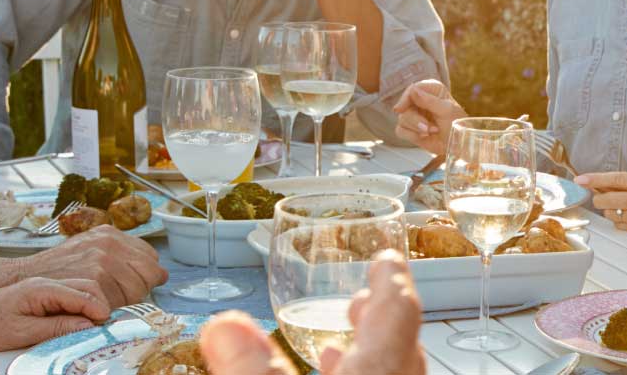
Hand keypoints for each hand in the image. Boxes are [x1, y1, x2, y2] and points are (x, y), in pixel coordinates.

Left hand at [0, 278, 107, 354]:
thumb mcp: (22, 333)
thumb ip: (57, 328)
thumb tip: (88, 326)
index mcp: (42, 288)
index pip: (84, 294)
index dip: (100, 309)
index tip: (109, 324)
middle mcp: (44, 285)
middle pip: (86, 289)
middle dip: (101, 304)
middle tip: (109, 325)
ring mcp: (40, 290)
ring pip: (78, 292)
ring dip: (91, 306)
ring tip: (98, 324)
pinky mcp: (36, 298)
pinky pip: (66, 299)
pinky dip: (79, 308)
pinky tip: (79, 320)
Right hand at [8, 224, 169, 306]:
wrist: (23, 279)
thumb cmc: (56, 269)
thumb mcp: (87, 248)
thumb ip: (118, 254)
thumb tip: (158, 271)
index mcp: (110, 234)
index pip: (150, 258)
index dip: (146, 274)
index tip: (139, 283)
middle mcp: (109, 244)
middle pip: (149, 273)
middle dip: (141, 287)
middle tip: (123, 296)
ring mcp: (102, 261)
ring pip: (137, 289)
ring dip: (127, 300)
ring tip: (108, 301)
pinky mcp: (94, 280)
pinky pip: (120, 301)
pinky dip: (113, 308)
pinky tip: (100, 307)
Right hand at [202, 252, 425, 374]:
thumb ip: (249, 366)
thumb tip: (224, 325)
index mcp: (379, 368)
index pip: (400, 312)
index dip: (392, 280)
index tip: (387, 261)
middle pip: (402, 341)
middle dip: (381, 314)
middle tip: (364, 297)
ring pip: (393, 368)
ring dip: (370, 349)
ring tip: (340, 341)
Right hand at [390, 79, 466, 153]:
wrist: (457, 144)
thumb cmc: (456, 124)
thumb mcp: (447, 111)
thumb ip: (430, 100)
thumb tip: (413, 90)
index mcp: (431, 90)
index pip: (412, 89)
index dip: (405, 99)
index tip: (400, 109)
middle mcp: (420, 99)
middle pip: (404, 106)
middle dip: (416, 120)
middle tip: (429, 128)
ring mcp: (414, 114)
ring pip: (402, 119)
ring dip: (417, 128)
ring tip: (433, 131)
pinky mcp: (410, 128)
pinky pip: (400, 130)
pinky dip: (412, 135)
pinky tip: (425, 136)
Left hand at [576, 171, 626, 244]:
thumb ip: (624, 182)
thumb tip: (596, 183)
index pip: (615, 179)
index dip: (595, 179)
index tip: (580, 180)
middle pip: (608, 199)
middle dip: (600, 198)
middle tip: (602, 197)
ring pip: (611, 214)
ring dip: (610, 210)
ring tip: (623, 207)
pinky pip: (618, 226)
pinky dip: (619, 221)